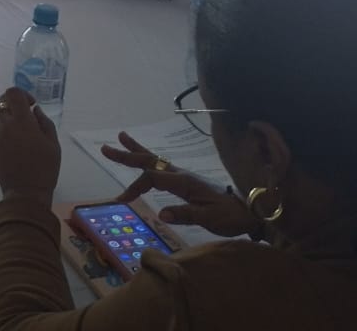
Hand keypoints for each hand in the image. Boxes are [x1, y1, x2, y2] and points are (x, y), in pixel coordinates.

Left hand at [0, 87, 60, 198]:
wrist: (25, 192)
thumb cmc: (45, 167)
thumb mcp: (53, 143)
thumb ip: (44, 122)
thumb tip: (35, 110)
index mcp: (22, 121)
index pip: (12, 93)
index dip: (22, 94)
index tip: (31, 105)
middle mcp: (5, 125)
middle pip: (3, 102)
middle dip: (14, 105)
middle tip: (26, 117)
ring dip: (9, 118)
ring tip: (21, 134)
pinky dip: (4, 132)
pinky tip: (15, 147)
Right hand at [103, 132, 256, 237]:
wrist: (250, 211)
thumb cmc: (230, 216)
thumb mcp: (210, 219)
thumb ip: (186, 214)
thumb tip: (161, 214)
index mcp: (184, 181)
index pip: (152, 177)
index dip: (135, 186)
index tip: (122, 200)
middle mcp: (181, 174)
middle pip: (150, 161)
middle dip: (127, 155)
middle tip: (105, 148)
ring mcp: (183, 175)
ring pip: (155, 159)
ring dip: (136, 151)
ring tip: (121, 137)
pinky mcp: (186, 180)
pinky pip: (161, 166)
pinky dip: (148, 160)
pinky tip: (144, 159)